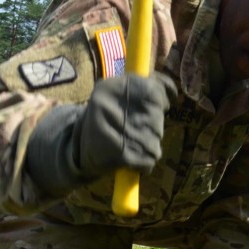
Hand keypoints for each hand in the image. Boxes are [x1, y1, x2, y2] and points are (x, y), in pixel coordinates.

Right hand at [27, 72, 175, 195]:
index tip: (161, 104)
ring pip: (156, 138)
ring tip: (129, 143)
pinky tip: (130, 158)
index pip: (153, 90)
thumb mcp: (117, 95)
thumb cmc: (107, 120)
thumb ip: (144, 86)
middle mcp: (109, 107)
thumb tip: (172, 91)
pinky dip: (144, 162)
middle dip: (153, 124)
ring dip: (149, 143)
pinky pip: (150, 158)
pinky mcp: (121, 155)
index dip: (162, 98)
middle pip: (156, 116)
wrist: (76, 153)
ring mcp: (116, 131)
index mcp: (107, 88)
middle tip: (134, 128)